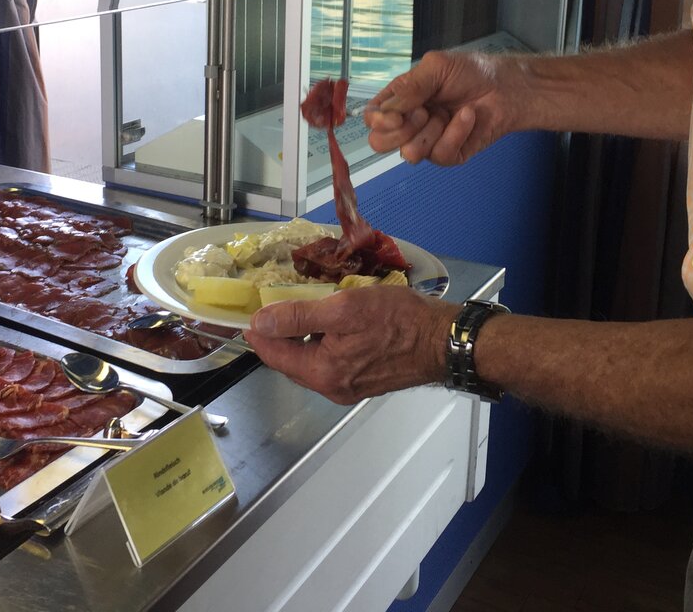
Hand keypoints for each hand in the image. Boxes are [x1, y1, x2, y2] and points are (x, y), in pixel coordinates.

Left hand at [243, 286, 457, 404]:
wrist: (443, 340)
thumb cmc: (398, 320)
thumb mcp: (344, 309)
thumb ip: (298, 316)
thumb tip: (259, 323)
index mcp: (323, 373)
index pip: (274, 355)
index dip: (259, 331)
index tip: (249, 310)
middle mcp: (332, 387)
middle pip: (291, 361)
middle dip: (278, 335)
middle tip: (273, 305)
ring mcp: (349, 387)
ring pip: (311, 361)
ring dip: (301, 337)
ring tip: (299, 308)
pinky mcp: (365, 380)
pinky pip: (330, 362)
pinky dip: (322, 343)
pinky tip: (328, 323)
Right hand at [364, 50, 515, 164]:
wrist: (506, 87)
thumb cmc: (472, 72)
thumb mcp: (436, 67)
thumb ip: (409, 87)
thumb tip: (387, 110)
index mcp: (399, 100)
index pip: (372, 118)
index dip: (379, 121)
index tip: (397, 116)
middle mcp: (409, 122)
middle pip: (380, 143)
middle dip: (401, 131)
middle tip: (424, 113)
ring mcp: (427, 140)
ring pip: (409, 154)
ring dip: (430, 132)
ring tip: (447, 114)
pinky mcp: (448, 154)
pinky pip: (440, 155)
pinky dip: (456, 133)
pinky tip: (467, 117)